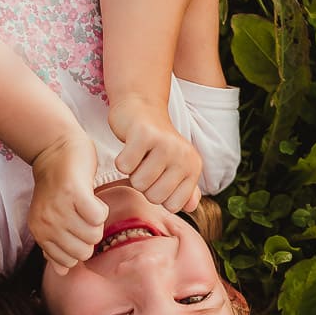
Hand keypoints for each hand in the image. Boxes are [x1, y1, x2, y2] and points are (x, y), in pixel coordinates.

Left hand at [28, 131, 106, 273]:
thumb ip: (56, 247)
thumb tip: (64, 272)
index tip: (77, 228)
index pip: (68, 263)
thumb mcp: (52, 219)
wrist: (55, 149)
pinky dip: (100, 208)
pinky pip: (98, 217)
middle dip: (91, 236)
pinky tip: (91, 197)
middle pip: (83, 251)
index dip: (80, 247)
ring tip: (87, 204)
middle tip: (84, 215)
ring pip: (93, 235)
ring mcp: (58, 208)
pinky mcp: (73, 193)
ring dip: (97, 221)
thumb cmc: (59, 186)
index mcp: (40, 232)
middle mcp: (46, 223)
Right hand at [109, 98, 201, 213]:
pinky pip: (124, 166)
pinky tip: (130, 147)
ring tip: (139, 155)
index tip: (159, 176)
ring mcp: (165, 143)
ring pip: (139, 183)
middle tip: (146, 163)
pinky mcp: (144, 134)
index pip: (173, 206)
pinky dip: (121, 160)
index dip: (158, 195)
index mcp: (193, 167)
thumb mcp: (176, 165)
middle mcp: (183, 155)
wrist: (142, 107)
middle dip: (144, 185)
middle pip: (154, 197)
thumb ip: (185, 189)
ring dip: (132, 173)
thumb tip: (191, 207)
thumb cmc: (157, 142)